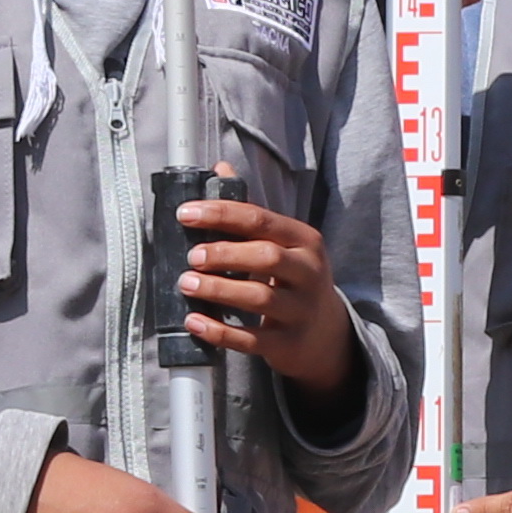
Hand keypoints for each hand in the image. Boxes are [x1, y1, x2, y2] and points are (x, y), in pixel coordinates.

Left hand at [172, 192, 354, 389]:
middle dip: (223, 254)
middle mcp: (308, 273)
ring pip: (260, 298)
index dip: (221, 214)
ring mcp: (301, 310)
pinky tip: (194, 321)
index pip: (260, 219)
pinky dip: (220, 332)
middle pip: (266, 257)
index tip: (186, 214)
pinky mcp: (288, 343)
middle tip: (191, 257)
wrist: (324, 334)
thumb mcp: (283, 242)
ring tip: (187, 284)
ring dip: (219, 290)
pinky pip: (252, 339)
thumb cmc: (293, 278)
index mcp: (305, 241)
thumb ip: (250, 211)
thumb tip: (219, 168)